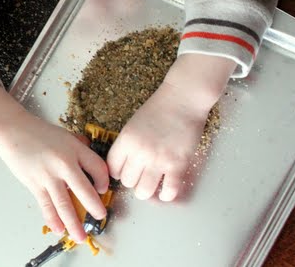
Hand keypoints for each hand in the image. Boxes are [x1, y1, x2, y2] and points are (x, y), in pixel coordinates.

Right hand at [0, 86, 108, 241]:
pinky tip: (59, 229)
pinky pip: (46, 205)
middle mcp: (63, 163)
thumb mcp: (65, 135)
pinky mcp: (34, 183)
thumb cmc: (38, 132)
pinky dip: (52, 219)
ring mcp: (48, 175)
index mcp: (74, 149)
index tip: (103, 189)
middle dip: (95, 207)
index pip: (98, 168)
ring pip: (64, 204)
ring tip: (81, 237)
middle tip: (101, 217)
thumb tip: (90, 164)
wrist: (12, 131)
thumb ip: (79, 147)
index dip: (104, 181)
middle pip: (85, 190)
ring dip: (74, 223)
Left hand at [107, 53, 235, 200]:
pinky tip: (166, 191)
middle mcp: (139, 152)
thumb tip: (124, 166)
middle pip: (127, 182)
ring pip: (144, 191)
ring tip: (152, 186)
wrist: (182, 99)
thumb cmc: (158, 109)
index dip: (118, 173)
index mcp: (125, 141)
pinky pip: (169, 190)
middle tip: (141, 176)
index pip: (112, 169)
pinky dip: (166, 195)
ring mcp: (158, 160)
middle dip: (133, 181)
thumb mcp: (132, 124)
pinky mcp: (178, 164)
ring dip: (147, 191)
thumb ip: (127, 145)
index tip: (125, 171)